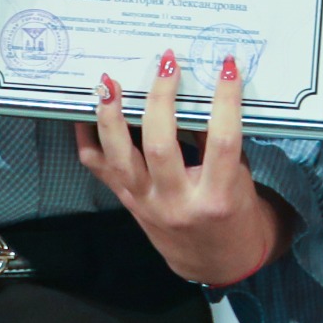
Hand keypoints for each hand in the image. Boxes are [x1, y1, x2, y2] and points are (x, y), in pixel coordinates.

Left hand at [75, 49, 291, 286]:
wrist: (215, 260)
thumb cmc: (234, 211)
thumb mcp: (238, 178)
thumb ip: (217, 141)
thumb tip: (200, 89)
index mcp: (216, 197)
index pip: (221, 141)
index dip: (224, 101)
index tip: (226, 67)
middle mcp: (176, 203)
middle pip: (160, 146)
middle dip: (160, 99)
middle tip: (166, 62)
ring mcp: (146, 204)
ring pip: (120, 158)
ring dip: (111, 116)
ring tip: (109, 82)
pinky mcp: (128, 203)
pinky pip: (99, 169)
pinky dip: (88, 139)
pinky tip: (84, 111)